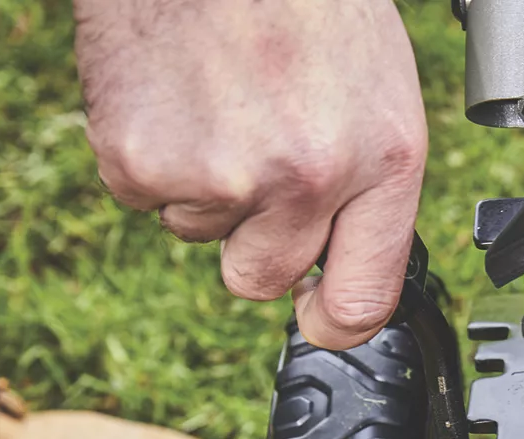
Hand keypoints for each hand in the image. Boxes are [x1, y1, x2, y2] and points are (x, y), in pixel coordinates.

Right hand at [74, 0, 426, 348]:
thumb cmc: (304, 1)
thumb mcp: (379, 96)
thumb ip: (365, 191)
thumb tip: (338, 265)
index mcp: (381, 161)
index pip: (364, 301)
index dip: (334, 322)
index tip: (318, 317)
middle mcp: (308, 177)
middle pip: (263, 280)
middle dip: (254, 237)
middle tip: (253, 157)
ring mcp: (223, 174)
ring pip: (201, 234)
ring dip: (205, 185)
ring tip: (220, 99)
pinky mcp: (142, 159)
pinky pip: (146, 197)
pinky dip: (155, 156)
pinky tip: (177, 95)